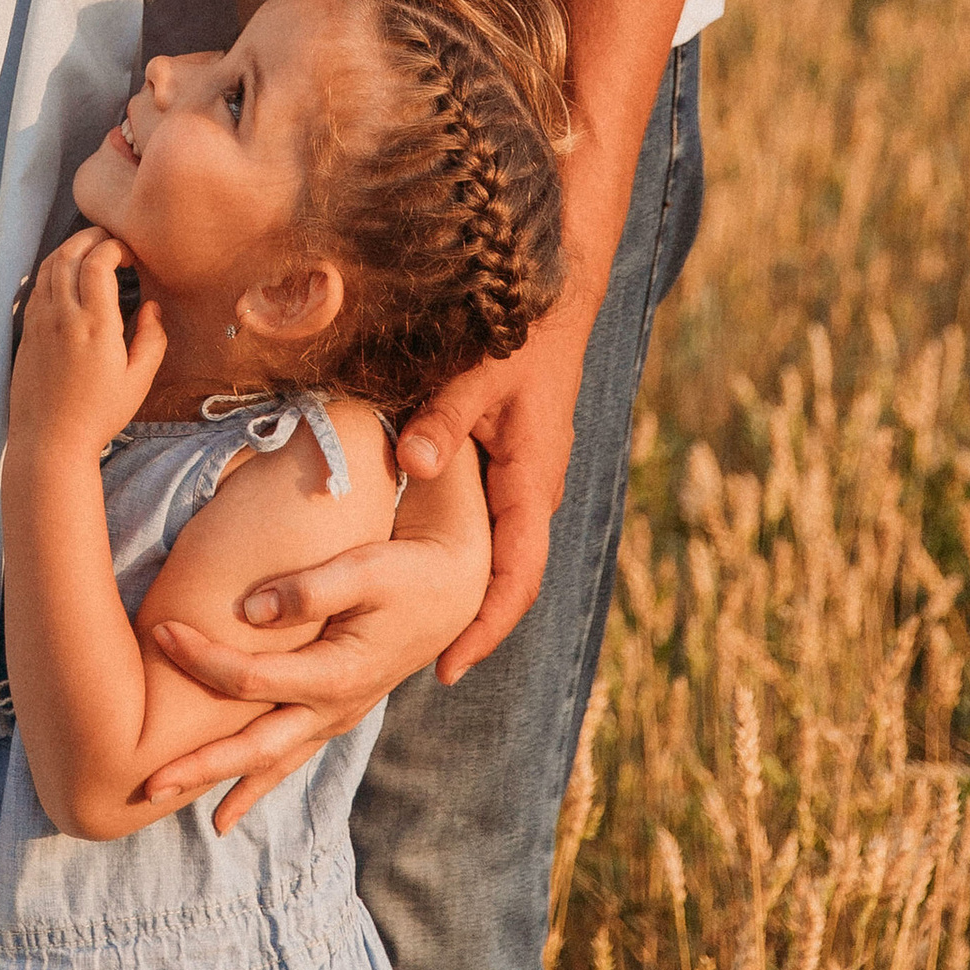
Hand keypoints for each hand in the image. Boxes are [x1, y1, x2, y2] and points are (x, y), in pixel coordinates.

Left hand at [9, 229, 167, 451]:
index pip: (98, 261)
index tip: (130, 254)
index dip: (114, 246)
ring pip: (49, 265)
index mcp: (95, 325)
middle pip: (69, 253)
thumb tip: (151, 306)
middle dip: (91, 237)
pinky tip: (67, 277)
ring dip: (70, 249)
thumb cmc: (98, 415)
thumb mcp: (138, 382)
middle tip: (111, 240)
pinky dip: (53, 269)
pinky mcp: (26, 331)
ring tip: (90, 251)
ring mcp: (40, 322)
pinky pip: (37, 285)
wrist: (49, 442)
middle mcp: (63, 316)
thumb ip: (151, 339)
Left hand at [142, 531, 443, 830]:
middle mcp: (334, 708)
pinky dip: (256, 781)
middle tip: (146, 783)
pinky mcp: (335, 712)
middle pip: (255, 747)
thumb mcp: (364, 568)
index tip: (160, 630)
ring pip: (272, 762)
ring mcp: (336, 717)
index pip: (251, 678)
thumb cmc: (406, 572)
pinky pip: (289, 756)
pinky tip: (228, 805)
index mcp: (337, 675)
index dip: (202, 657)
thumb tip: (247, 613)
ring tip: (171, 803)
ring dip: (222, 784)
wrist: (454, 590)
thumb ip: (308, 589)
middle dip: (199, 766)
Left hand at [393, 294, 591, 682]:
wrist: (557, 300)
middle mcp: (534, 491)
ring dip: (467, 593)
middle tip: (419, 669)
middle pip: (507, 578)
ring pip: (499, 552)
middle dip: (471, 625)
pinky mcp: (512, 464)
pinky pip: (491, 524)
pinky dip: (464, 554)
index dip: (484, 628)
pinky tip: (424, 566)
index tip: (447, 670)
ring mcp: (525, 480)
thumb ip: (444, 419)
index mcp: (532, 482)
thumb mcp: (480, 375)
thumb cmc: (521, 334)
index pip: (516, 576)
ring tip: (415, 636)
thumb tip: (412, 466)